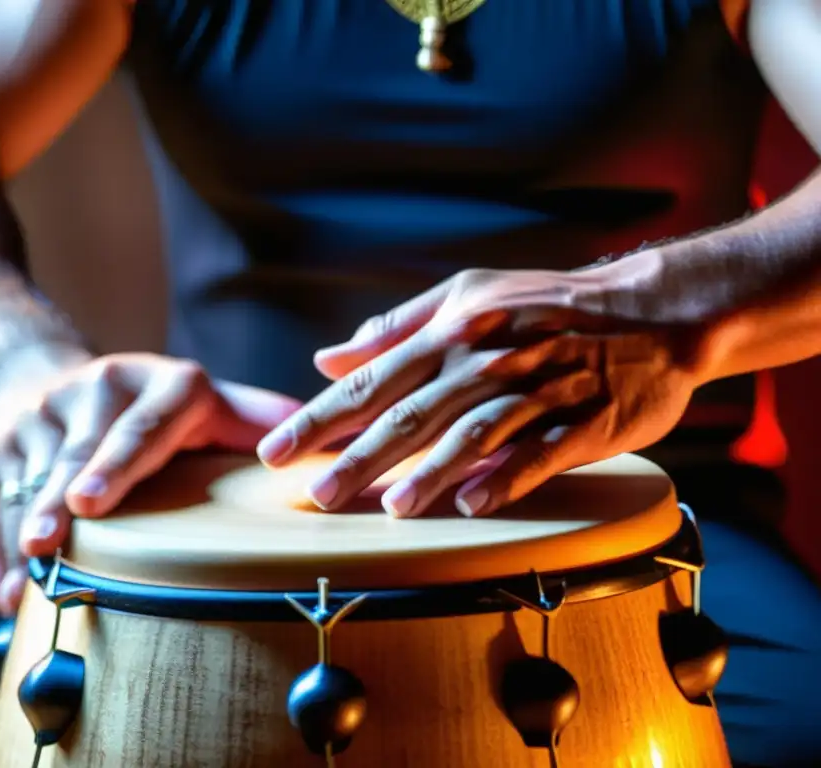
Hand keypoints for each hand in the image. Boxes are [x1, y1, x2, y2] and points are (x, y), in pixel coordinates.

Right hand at [0, 350, 299, 615]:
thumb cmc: (154, 408)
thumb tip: (330, 447)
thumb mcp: (206, 403)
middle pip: (75, 450)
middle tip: (50, 541)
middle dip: (58, 497)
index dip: (119, 460)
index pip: (143, 421)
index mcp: (156, 382)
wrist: (51, 376)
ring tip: (25, 578)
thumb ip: (257, 423)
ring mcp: (36, 417)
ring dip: (22, 530)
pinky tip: (0, 592)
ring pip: (26, 479)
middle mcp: (92, 391)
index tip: (94, 499)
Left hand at [257, 268, 704, 518]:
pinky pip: (541, 450)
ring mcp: (537, 388)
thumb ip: (393, 329)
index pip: (372, 379)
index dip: (321, 417)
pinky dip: (506, 476)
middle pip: (411, 413)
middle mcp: (484, 358)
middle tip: (316, 496)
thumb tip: (326, 357)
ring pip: (473, 432)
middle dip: (359, 456)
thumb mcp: (466, 296)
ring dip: (430, 471)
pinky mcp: (585, 420)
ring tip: (391, 507)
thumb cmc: (545, 304)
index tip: (276, 450)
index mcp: (450, 330)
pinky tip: (473, 504)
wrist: (652, 309)